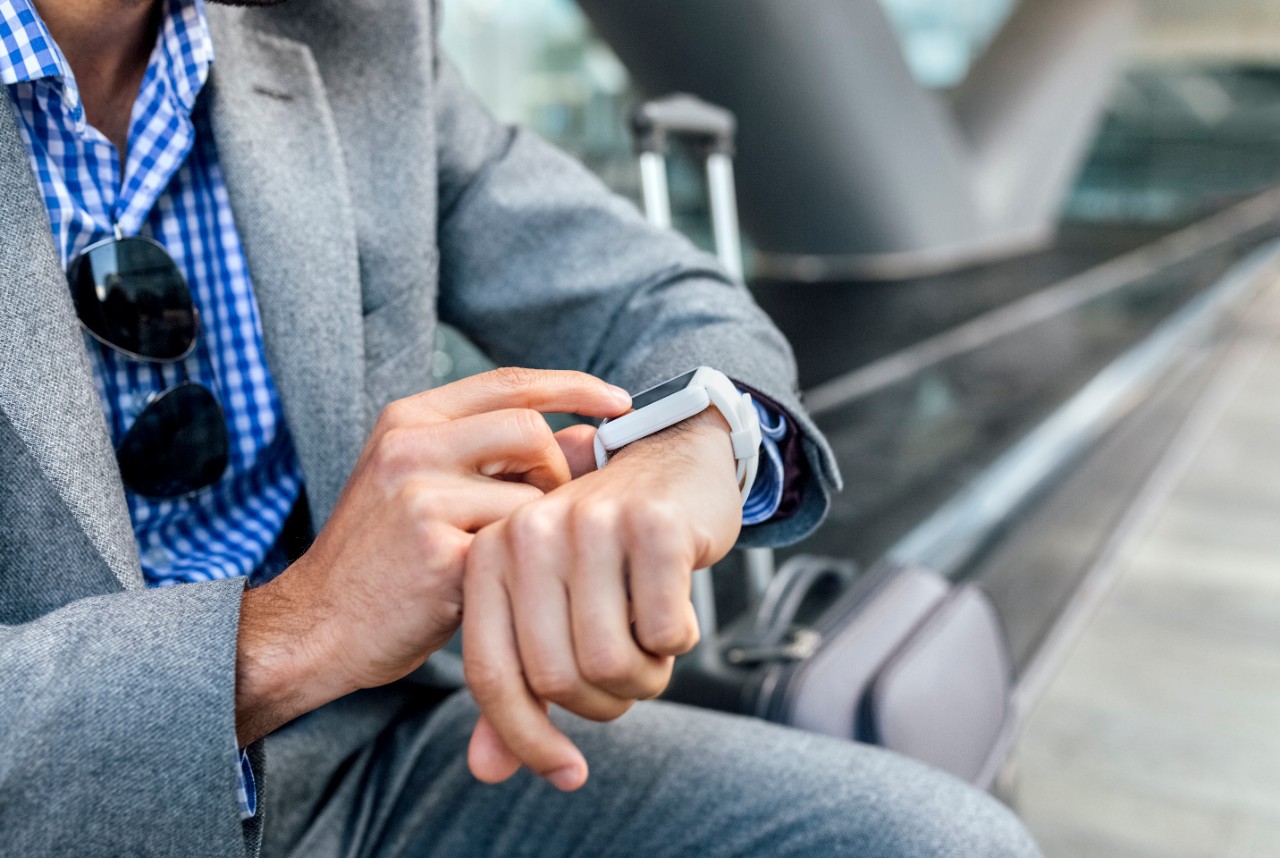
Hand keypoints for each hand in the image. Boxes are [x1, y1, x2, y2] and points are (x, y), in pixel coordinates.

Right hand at [234, 368, 630, 744]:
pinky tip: (492, 590)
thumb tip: (593, 437)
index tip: (621, 402)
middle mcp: (410, 445)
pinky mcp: (437, 552)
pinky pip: (517, 548)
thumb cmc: (384, 560)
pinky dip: (520, 570)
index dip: (574, 386)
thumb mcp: (429, 488)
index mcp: (409, 419)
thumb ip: (503, 459)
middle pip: (529, 428)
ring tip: (508, 558)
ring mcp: (419, 496)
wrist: (314, 628)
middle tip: (544, 516)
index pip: (509, 382)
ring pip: (530, 493)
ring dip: (538, 529)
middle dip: (556, 471)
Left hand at [462, 408, 743, 789]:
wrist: (674, 459)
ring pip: (610, 662)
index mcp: (489, 555)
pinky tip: (677, 610)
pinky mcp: (654, 525)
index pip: (491, 675)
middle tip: (631, 679)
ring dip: (645, 678)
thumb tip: (487, 772)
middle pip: (556, 679)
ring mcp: (591, 524)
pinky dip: (678, 640)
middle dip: (603, 704)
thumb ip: (517, 685)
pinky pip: (664, 633)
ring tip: (652, 645)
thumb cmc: (607, 548)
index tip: (566, 773)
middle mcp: (529, 533)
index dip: (525, 738)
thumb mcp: (550, 606)